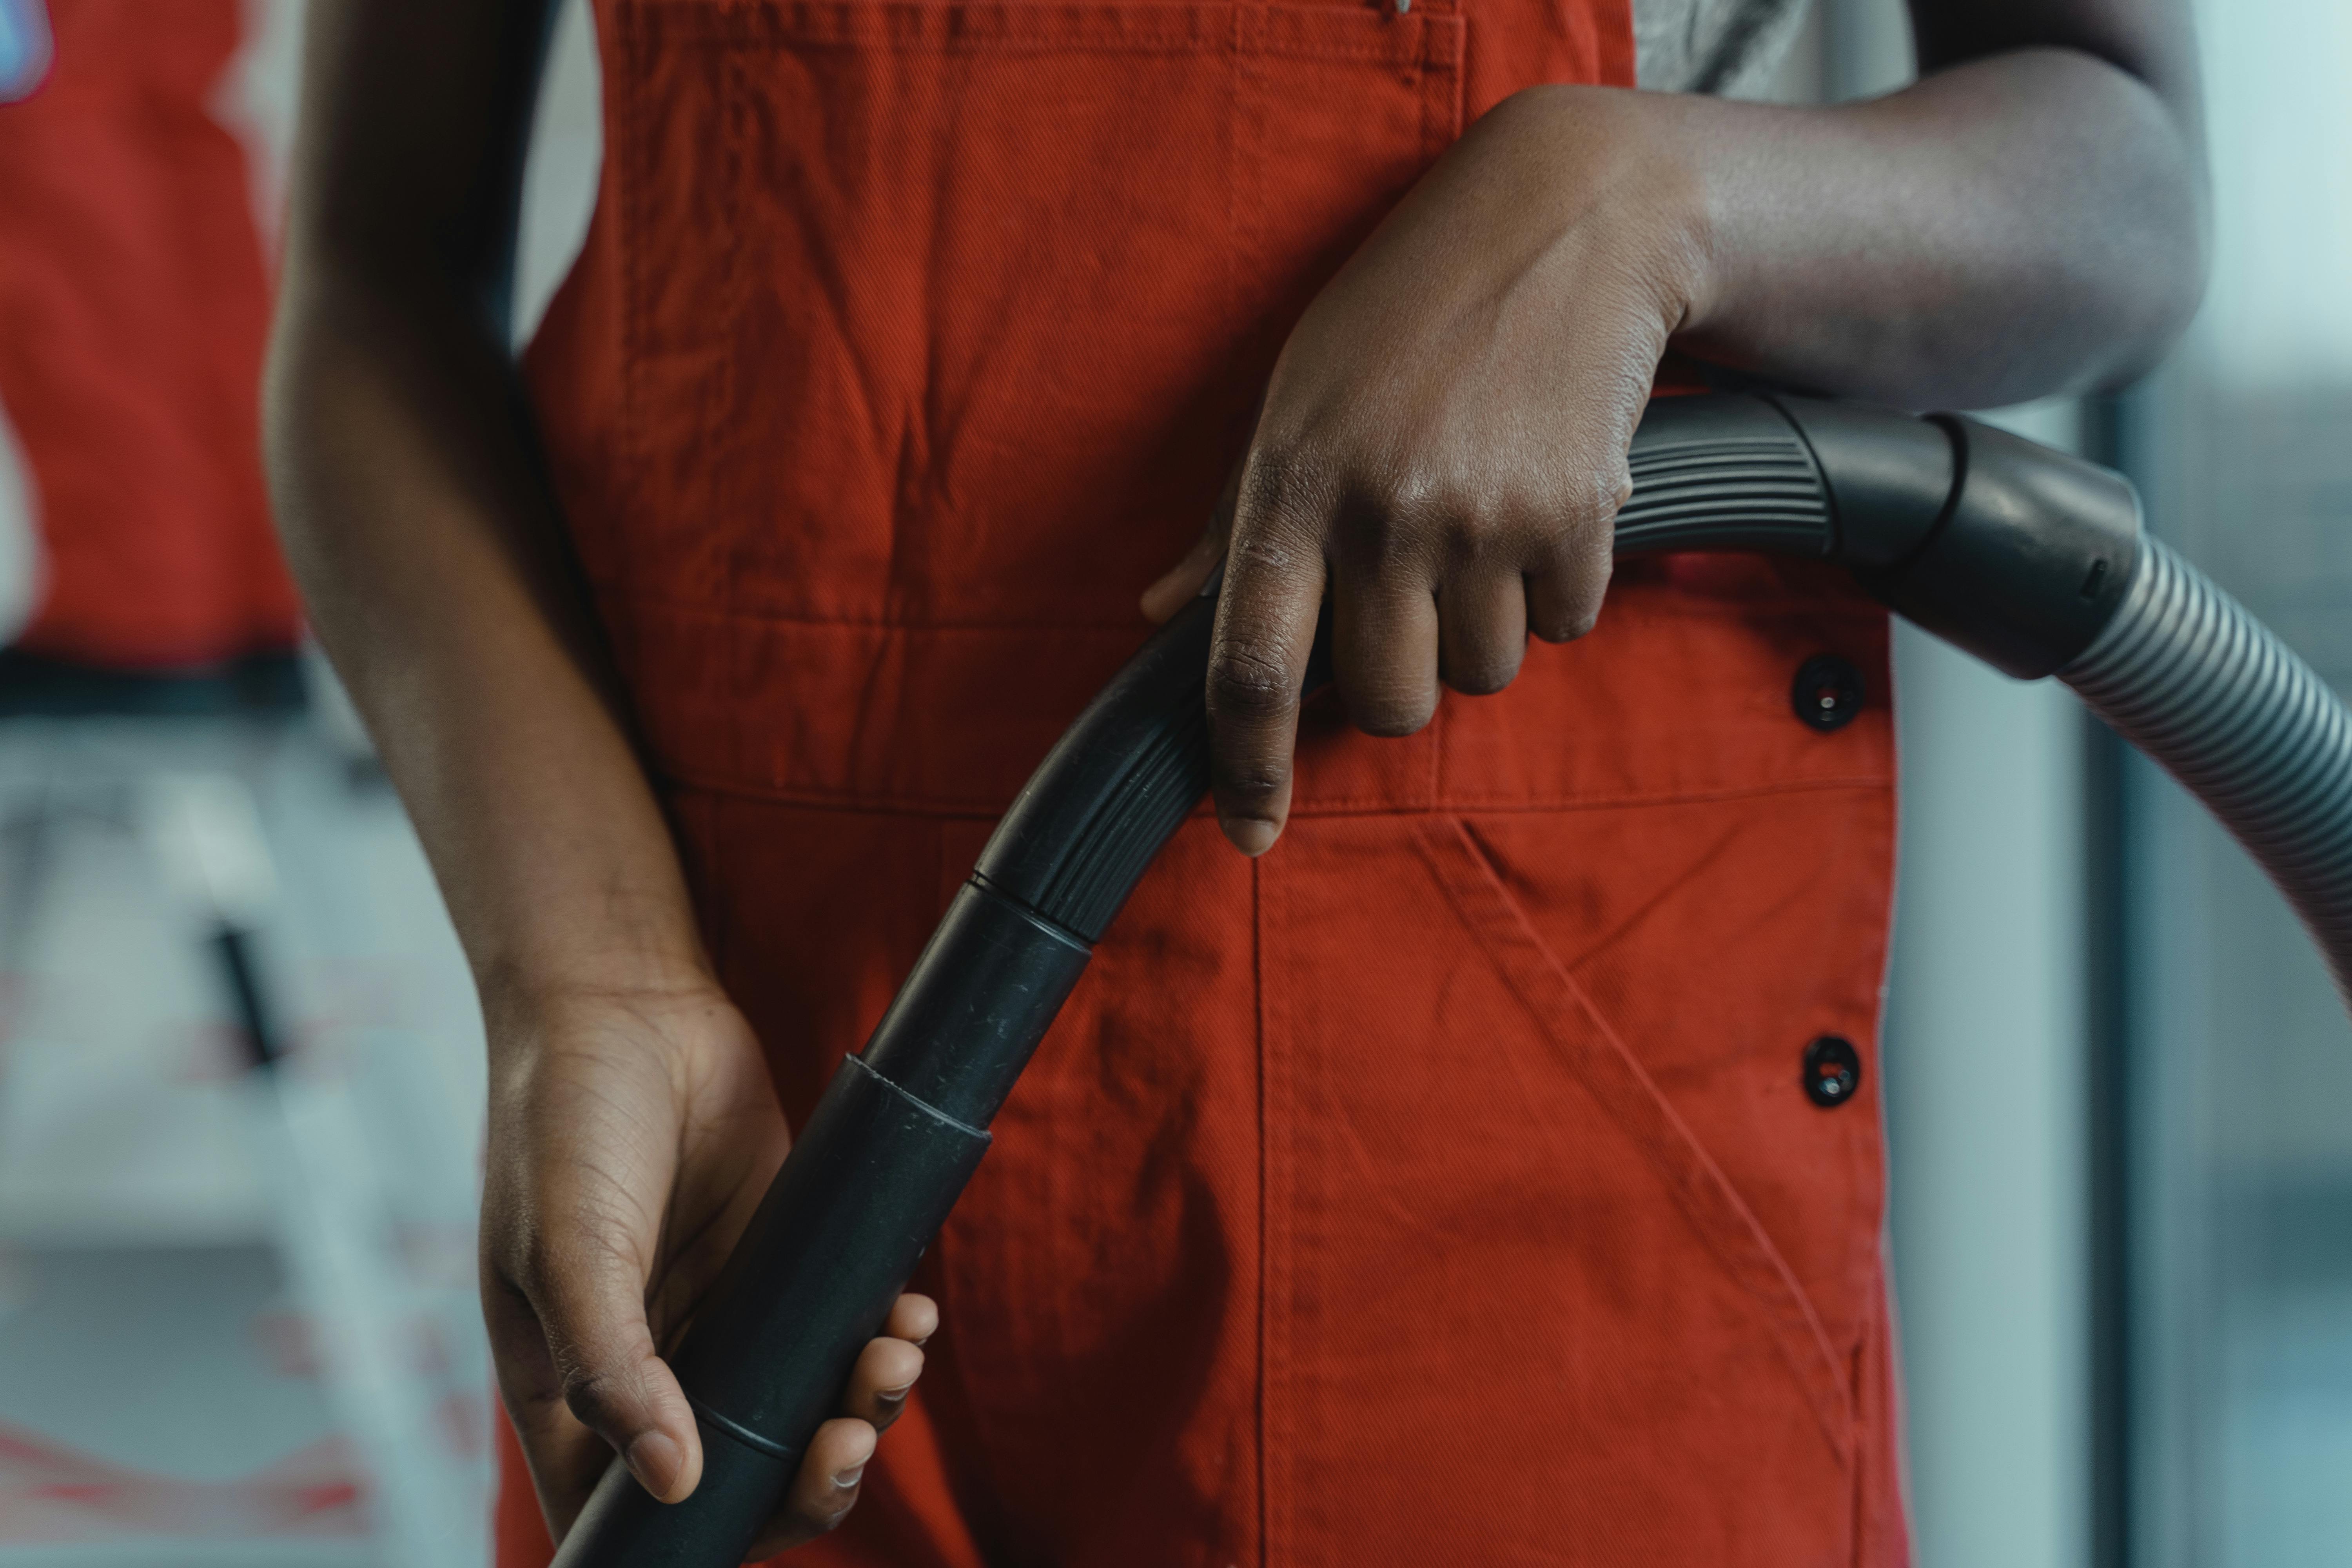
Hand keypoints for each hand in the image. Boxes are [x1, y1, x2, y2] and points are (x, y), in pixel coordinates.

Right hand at [481, 979, 935, 1556]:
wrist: (625, 1002)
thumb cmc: (558, 1117)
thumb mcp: (562, 1243)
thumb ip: (608, 1363)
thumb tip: (671, 1479)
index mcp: (570, 1394)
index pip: (622, 1522)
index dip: (695, 1544)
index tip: (760, 1519)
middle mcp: (652, 1370)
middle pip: (739, 1485)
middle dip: (808, 1484)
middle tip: (850, 1440)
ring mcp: (723, 1320)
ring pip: (803, 1415)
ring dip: (862, 1411)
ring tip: (894, 1359)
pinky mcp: (782, 1265)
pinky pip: (840, 1333)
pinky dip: (880, 1341)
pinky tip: (907, 1316)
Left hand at [1142, 86, 1712, 854]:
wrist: (1565, 221)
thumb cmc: (1405, 312)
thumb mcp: (1292, 396)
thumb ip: (1231, 522)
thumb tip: (1158, 614)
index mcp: (1291, 487)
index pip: (1249, 670)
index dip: (1245, 771)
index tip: (1246, 835)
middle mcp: (1381, 514)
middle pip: (1386, 706)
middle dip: (1400, 679)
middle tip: (1414, 596)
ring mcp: (1481, 518)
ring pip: (1480, 675)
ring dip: (1481, 629)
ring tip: (1481, 524)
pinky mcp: (1577, 517)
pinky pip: (1562, 627)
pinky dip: (1555, 590)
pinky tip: (1542, 502)